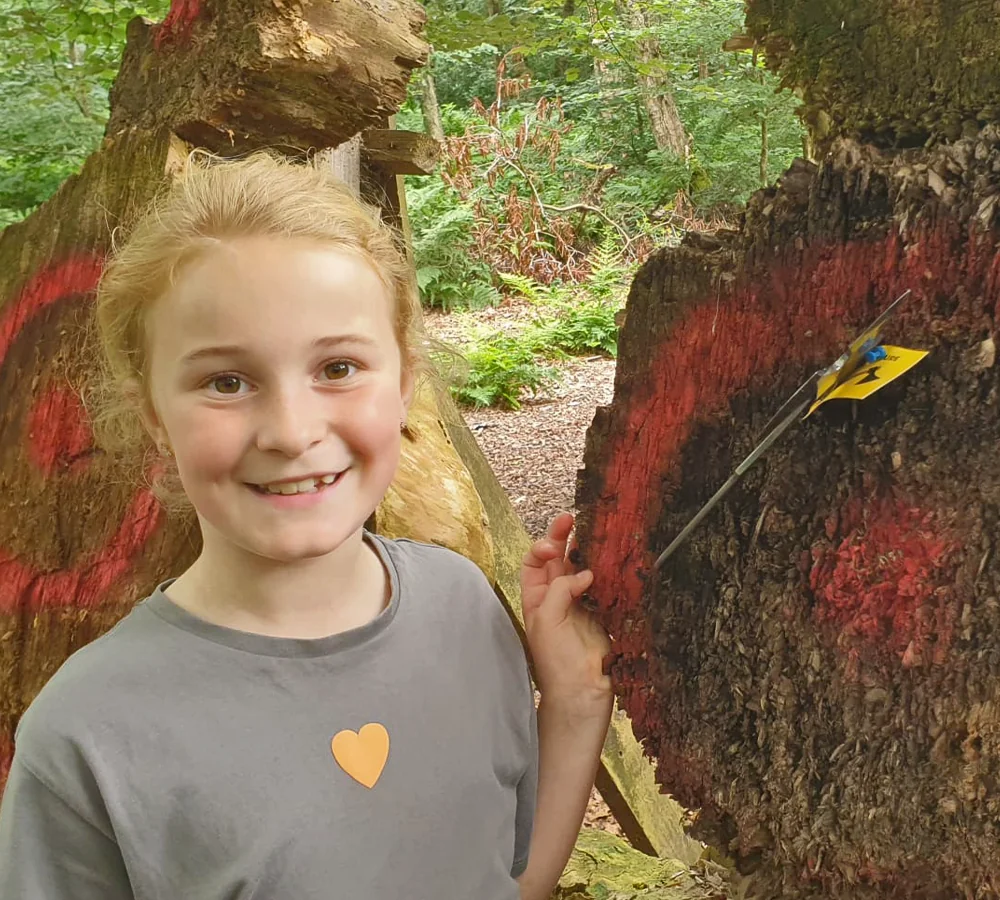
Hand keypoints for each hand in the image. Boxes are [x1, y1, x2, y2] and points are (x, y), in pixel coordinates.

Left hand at [521, 513, 612, 718]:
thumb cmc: (556, 661)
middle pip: (558, 559)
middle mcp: (557, 597)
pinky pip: (604, 584)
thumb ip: (561, 590)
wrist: (582, 692)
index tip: (554, 546)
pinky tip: (611, 560)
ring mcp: (581, 603)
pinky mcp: (603, 611)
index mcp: (536, 598)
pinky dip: (607, 570)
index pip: (534, 562)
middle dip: (563, 537)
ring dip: (587, 551)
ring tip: (595, 534)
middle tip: (572, 518)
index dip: (542, 548)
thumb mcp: (546, 620)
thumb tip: (585, 573)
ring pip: (583, 568)